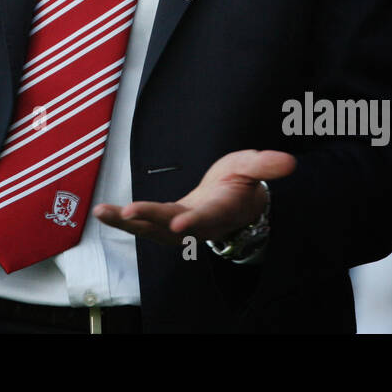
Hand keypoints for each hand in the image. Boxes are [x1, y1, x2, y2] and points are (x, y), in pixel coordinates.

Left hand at [93, 149, 295, 246]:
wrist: (233, 204)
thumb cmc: (241, 183)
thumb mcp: (253, 168)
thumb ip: (266, 166)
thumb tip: (290, 163)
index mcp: (222, 209)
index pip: (208, 218)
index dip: (194, 221)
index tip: (179, 224)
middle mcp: (199, 222)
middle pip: (172, 225)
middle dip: (150, 219)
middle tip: (130, 212)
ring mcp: (180, 226)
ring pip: (151, 229)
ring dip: (127, 222)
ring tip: (102, 212)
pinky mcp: (165, 223)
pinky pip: (142, 224)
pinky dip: (123, 219)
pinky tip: (102, 212)